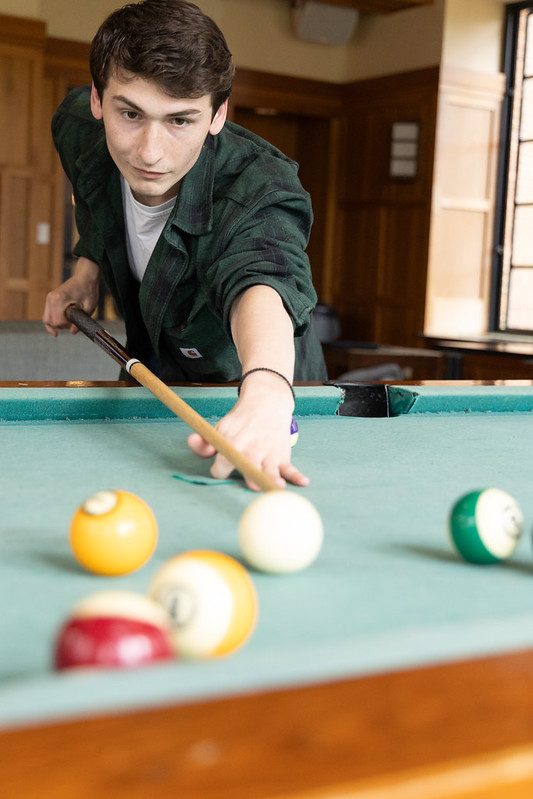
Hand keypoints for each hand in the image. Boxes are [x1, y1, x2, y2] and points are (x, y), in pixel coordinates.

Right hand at [43, 258, 99, 335]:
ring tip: (63, 329)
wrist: (86, 277)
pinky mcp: (50, 299)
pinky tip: (57, 327)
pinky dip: (52, 321)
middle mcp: (51, 298)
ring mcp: (49, 298)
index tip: (75, 324)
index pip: (57, 322)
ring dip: (54, 325)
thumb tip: (72, 332)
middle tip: (72, 325)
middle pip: (49, 322)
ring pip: (46, 319)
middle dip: (60, 327)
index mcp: (60, 299)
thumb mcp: (89, 307)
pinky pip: (47, 314)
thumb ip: (81, 321)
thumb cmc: (89, 290)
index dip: (66, 326)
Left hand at [188, 373, 308, 490]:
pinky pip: (291, 468)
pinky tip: (303, 482)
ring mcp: (268, 454)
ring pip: (271, 470)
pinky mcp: (282, 456)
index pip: (222, 464)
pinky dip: (297, 475)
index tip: (220, 470)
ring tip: (277, 486)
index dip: (219, 470)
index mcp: (233, 445)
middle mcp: (251, 451)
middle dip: (250, 475)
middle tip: (253, 485)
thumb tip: (191, 442)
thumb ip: (205, 441)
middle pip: (249, 467)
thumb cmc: (240, 422)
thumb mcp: (220, 427)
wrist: (266, 403)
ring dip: (274, 478)